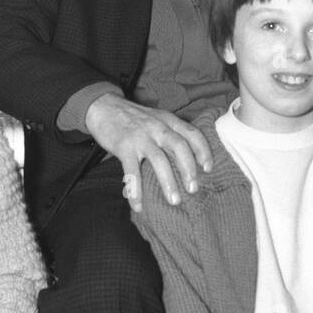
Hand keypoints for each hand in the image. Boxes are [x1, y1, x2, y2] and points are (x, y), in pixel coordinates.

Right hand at [85, 93, 211, 211]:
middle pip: (179, 146)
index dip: (203, 151)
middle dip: (189, 169)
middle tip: (193, 189)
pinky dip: (135, 190)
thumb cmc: (132, 118)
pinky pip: (132, 171)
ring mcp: (140, 136)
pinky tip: (138, 205)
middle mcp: (157, 127)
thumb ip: (170, 133)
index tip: (208, 168)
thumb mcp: (156, 118)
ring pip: (159, 160)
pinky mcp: (123, 146)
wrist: (103, 106)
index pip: (192, 133)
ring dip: (168, 182)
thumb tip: (186, 161)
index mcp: (168, 120)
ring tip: (174, 201)